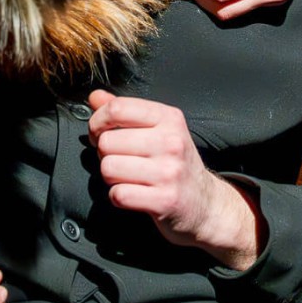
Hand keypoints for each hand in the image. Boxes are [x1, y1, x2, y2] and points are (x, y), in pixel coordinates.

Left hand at [88, 90, 265, 270]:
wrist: (206, 205)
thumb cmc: (175, 163)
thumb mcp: (157, 130)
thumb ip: (125, 111)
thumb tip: (95, 97)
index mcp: (169, 118)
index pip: (118, 108)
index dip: (97, 121)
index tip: (99, 132)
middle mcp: (171, 142)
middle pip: (107, 141)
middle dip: (104, 153)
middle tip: (119, 159)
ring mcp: (169, 172)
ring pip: (109, 168)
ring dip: (110, 176)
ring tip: (126, 177)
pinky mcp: (165, 201)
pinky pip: (119, 194)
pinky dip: (118, 196)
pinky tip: (133, 194)